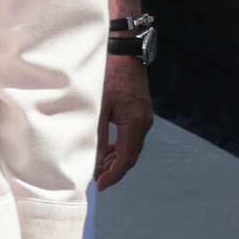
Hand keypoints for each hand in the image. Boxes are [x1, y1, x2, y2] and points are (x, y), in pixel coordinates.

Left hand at [95, 54, 152, 189]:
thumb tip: (93, 161)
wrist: (124, 53)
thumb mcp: (98, 107)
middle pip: (131, 156)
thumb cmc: (109, 76)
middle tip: (97, 181)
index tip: (100, 186)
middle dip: (115, 171)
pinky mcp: (141, 112)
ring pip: (132, 148)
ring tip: (99, 169)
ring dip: (117, 160)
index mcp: (134, 123)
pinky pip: (133, 137)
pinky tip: (108, 151)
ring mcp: (145, 117)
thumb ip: (96, 136)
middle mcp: (144, 123)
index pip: (126, 159)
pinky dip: (121, 148)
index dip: (113, 175)